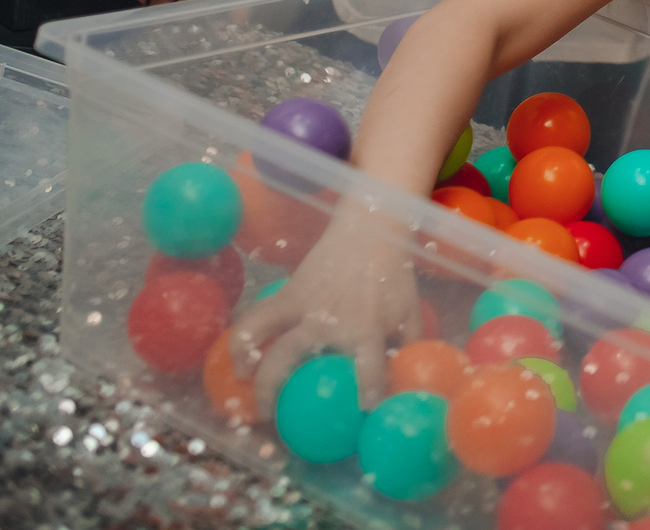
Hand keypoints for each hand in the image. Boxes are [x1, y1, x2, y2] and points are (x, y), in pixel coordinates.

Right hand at [229, 207, 425, 412]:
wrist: (370, 230)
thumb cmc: (393, 274)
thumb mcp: (410, 310)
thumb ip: (406, 347)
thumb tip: (403, 381)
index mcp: (365, 327)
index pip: (367, 369)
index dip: (368, 393)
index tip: (364, 411)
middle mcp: (326, 320)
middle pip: (287, 360)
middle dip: (273, 392)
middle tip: (274, 420)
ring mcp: (301, 306)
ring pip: (257, 337)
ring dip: (246, 366)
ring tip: (243, 392)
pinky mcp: (287, 294)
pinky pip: (256, 317)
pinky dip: (242, 338)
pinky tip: (240, 360)